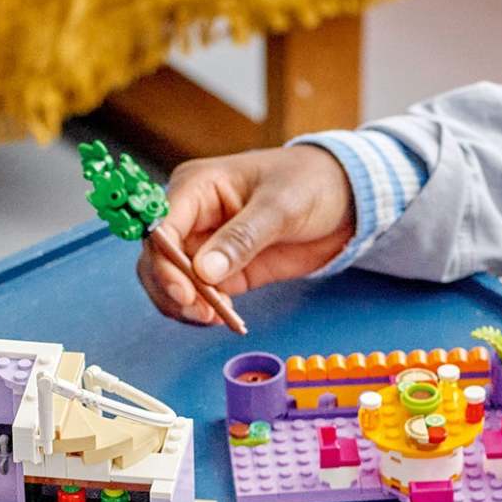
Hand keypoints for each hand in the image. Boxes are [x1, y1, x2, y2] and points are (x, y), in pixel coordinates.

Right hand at [135, 146, 355, 323]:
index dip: (164, 262)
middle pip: (156, 259)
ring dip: (184, 305)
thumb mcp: (280, 206)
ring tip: (215, 318)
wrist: (345, 200)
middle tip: (201, 313)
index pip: (161, 227)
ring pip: (169, 282)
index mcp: (196, 186)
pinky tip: (224, 318)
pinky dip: (203, 311)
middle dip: (171, 289)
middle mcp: (191, 216)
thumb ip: (242, 238)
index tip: (184, 293)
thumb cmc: (311, 183)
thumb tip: (204, 272)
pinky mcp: (219, 270)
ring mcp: (202, 245)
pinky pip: (196, 295)